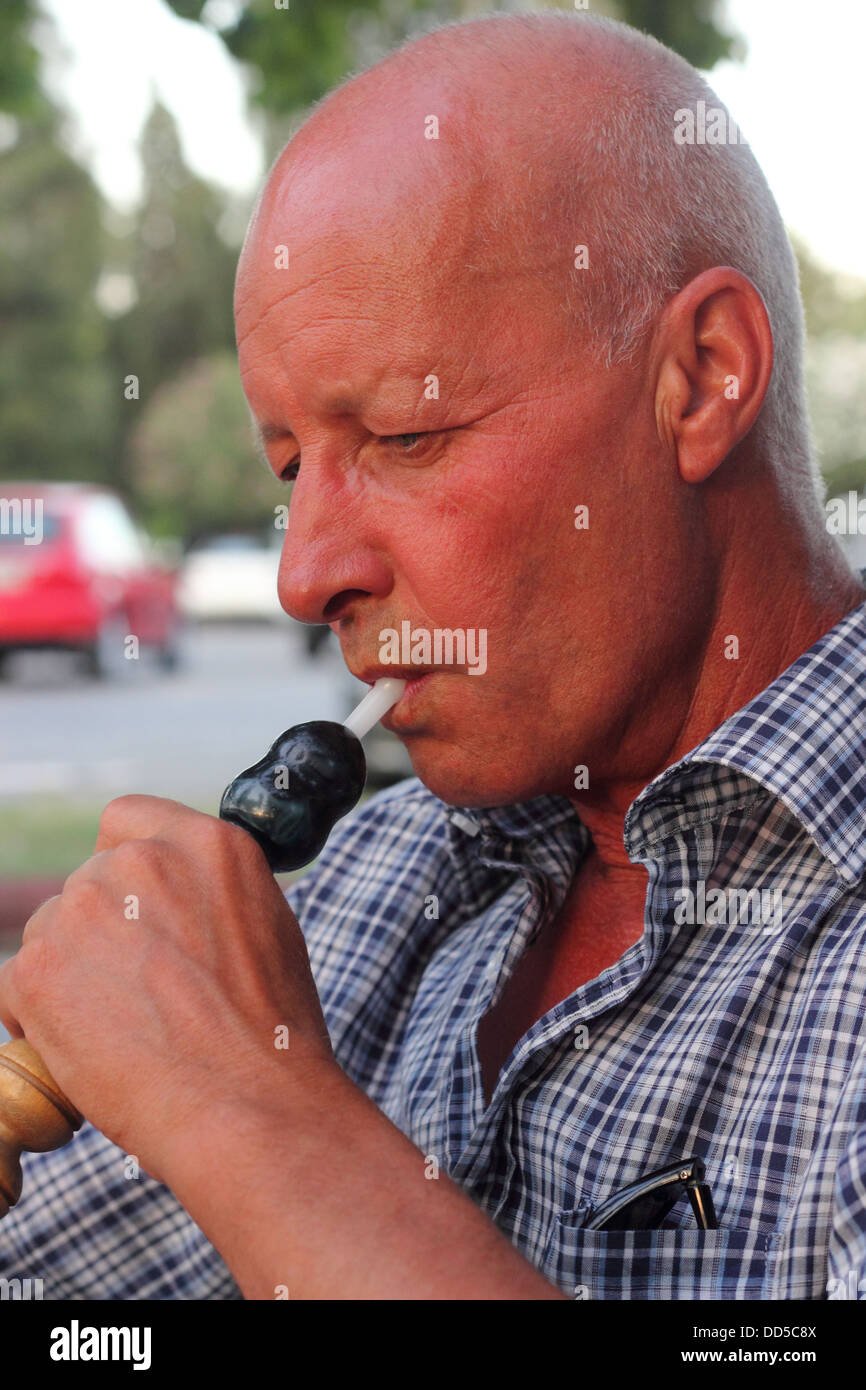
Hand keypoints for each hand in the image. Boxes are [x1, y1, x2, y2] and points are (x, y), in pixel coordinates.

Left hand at [0, 795, 335, 1182]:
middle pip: (88, 881)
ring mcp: (82, 910)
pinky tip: (87, 1048)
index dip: (125, 863)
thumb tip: (174, 900)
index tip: (135, 904)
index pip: (129, 819)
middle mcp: (139, 862)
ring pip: (52, 931)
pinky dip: (38, 1015)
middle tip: (138, 989)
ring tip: (122, 1027)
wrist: (248, 1103)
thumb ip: (210, 891)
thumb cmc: (269, 1031)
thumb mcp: (267, 924)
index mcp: (204, 844)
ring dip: (72, 971)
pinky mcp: (38, 969)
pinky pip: (17, 983)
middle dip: (103, 930)